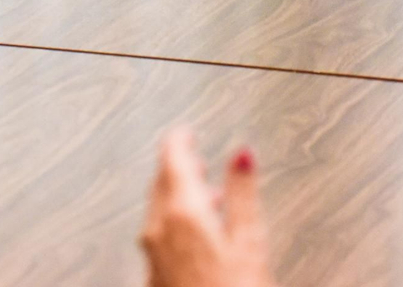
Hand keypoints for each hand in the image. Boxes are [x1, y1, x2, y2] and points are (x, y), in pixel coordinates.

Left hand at [140, 127, 274, 286]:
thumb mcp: (250, 242)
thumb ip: (242, 193)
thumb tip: (242, 152)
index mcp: (181, 212)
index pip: (171, 158)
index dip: (179, 139)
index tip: (186, 130)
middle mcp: (158, 228)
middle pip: (161, 183)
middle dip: (177, 165)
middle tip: (192, 153)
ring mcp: (152, 253)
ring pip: (158, 209)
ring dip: (178, 194)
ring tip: (202, 191)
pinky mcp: (153, 275)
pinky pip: (160, 234)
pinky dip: (176, 221)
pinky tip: (195, 233)